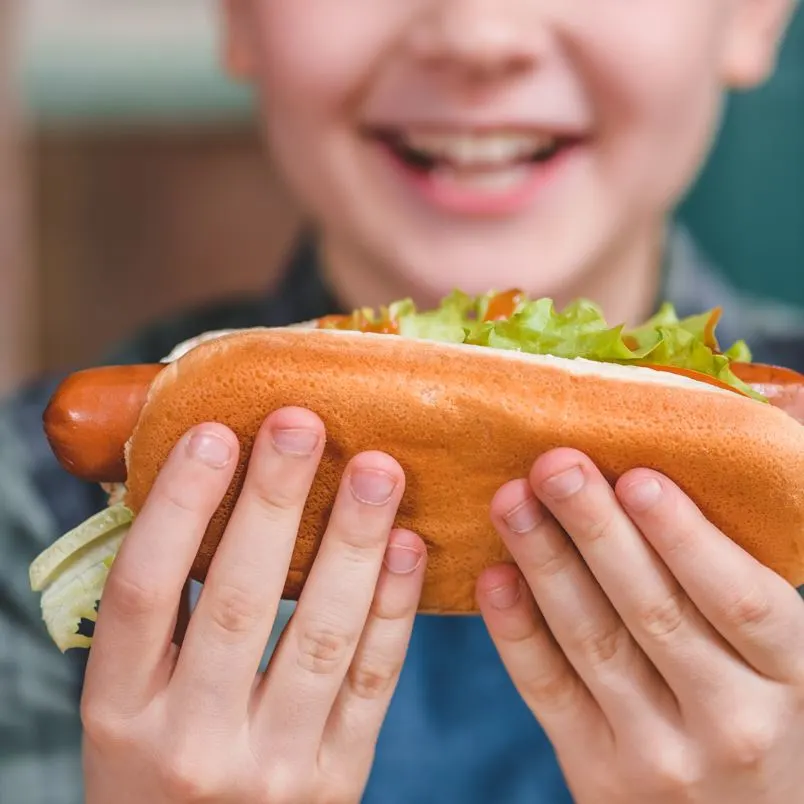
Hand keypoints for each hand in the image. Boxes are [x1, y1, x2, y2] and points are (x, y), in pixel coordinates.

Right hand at [80, 407, 425, 803]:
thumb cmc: (155, 770)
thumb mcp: (127, 704)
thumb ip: (159, 617)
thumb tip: (195, 491)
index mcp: (120, 712)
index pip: (144, 591)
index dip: (179, 506)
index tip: (214, 432)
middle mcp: (192, 741)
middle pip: (240, 602)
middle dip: (275, 503)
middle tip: (303, 424)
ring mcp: (272, 765)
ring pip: (321, 635)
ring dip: (355, 543)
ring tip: (379, 469)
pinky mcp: (337, 779)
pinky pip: (372, 681)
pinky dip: (394, 608)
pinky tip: (409, 545)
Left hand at [479, 447, 803, 802]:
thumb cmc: (757, 703)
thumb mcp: (781, 652)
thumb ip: (748, 561)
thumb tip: (757, 423)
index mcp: (792, 674)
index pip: (741, 600)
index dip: (684, 537)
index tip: (635, 476)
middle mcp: (733, 720)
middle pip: (654, 611)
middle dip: (595, 530)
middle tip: (553, 465)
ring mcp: (660, 754)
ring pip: (594, 642)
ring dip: (545, 563)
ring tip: (510, 500)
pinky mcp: (599, 772)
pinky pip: (549, 692)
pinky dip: (517, 632)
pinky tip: (493, 575)